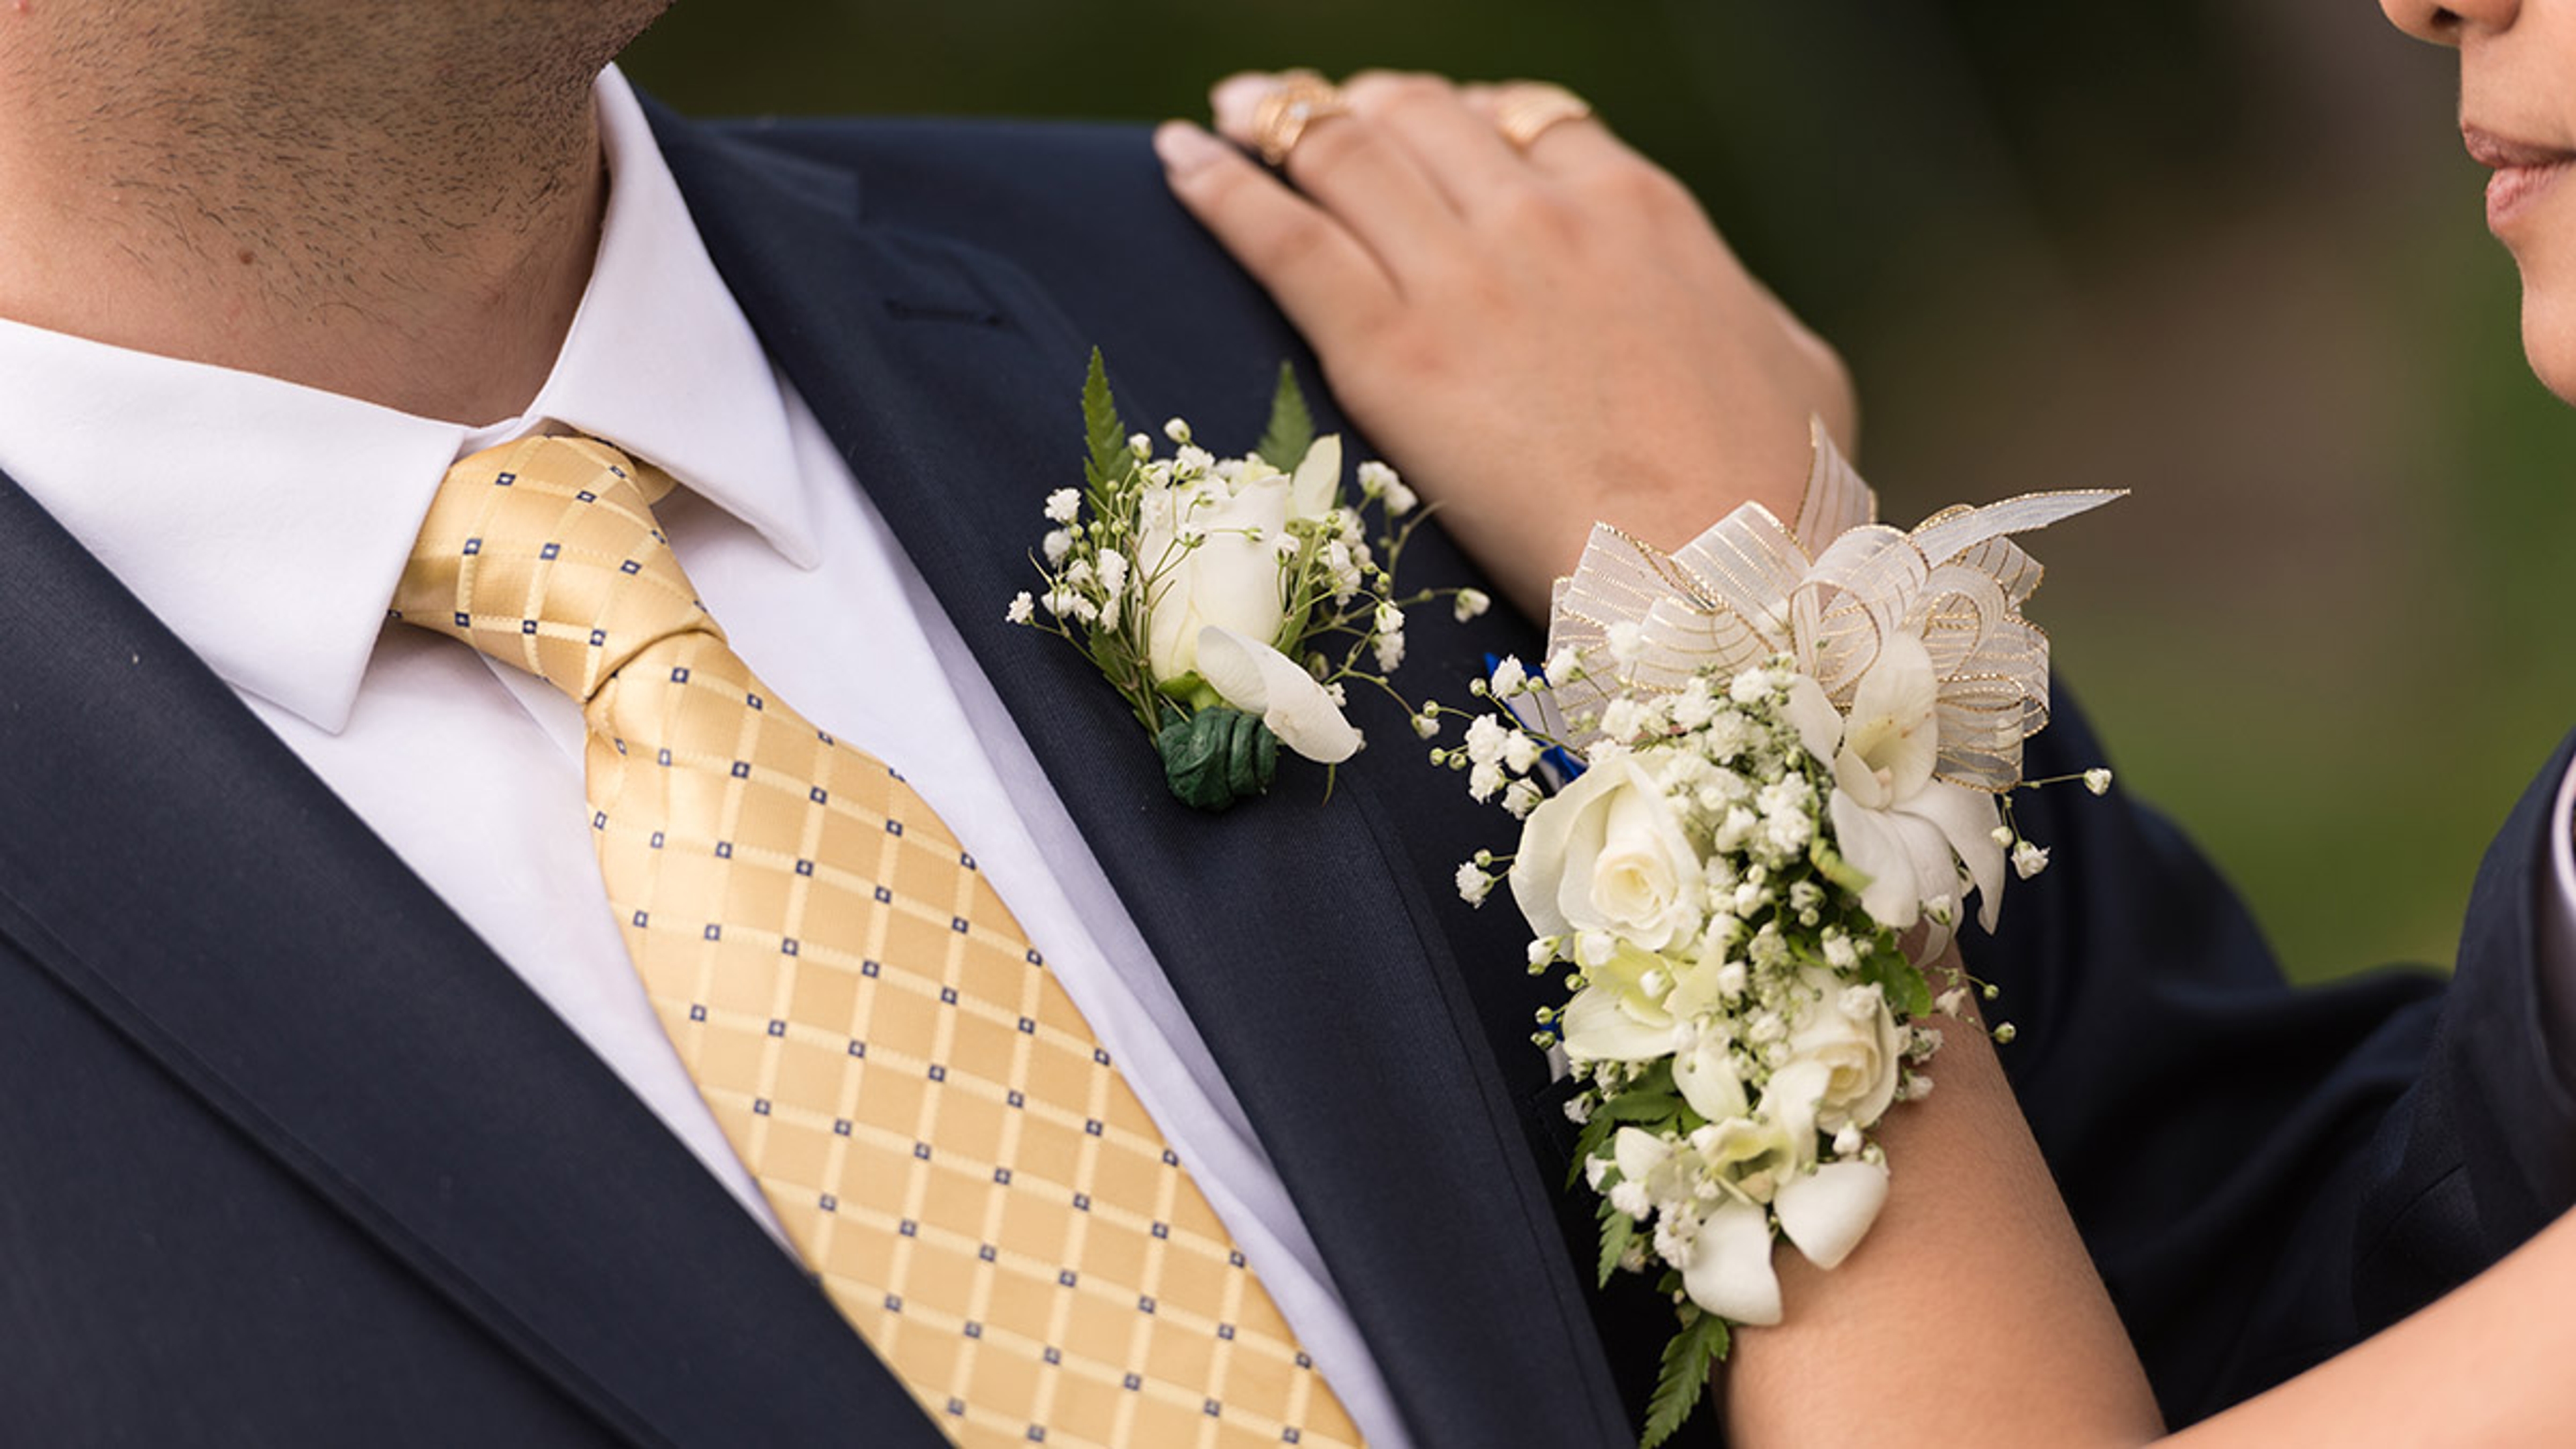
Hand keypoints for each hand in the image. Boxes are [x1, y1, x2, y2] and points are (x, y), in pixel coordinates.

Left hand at [1155, 70, 1857, 619]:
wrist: (1713, 574)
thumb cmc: (1773, 494)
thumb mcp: (1795, 366)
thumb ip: (1737, 307)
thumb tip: (1727, 311)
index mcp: (1640, 209)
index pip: (1531, 121)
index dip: (1468, 116)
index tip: (1432, 131)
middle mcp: (1542, 215)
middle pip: (1426, 116)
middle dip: (1366, 103)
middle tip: (1315, 111)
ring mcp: (1461, 274)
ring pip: (1345, 152)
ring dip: (1281, 118)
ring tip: (1234, 112)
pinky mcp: (1389, 347)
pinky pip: (1281, 236)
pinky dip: (1220, 187)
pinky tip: (1178, 159)